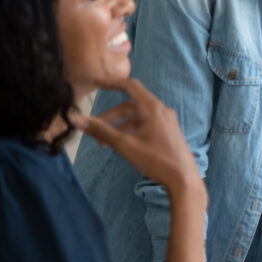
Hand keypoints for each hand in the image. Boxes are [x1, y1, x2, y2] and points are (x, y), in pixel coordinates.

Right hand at [72, 77, 201, 198]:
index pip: (130, 86)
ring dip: (119, 126)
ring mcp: (166, 122)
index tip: (95, 82)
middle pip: (130, 106)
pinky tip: (121, 145)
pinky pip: (145, 125)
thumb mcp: (125, 145)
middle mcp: (161, 110)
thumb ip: (101, 131)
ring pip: (137, 118)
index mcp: (152, 108)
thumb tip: (77, 119)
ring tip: (103, 143)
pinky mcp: (168, 132)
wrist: (184, 179)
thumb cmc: (157, 161)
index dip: (111, 83)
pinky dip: (131, 131)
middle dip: (110, 116)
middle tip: (93, 128)